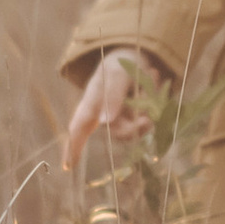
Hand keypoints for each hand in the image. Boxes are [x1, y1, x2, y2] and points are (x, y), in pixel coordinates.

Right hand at [61, 49, 157, 169]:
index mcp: (91, 103)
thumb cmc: (118, 65)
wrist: (134, 57)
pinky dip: (156, 102)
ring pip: (138, 128)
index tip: (68, 166)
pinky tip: (151, 81)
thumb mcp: (117, 74)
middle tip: (148, 118)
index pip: (78, 128)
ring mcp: (122, 119)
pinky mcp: (136, 119)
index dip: (72, 148)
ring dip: (149, 108)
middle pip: (120, 132)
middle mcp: (104, 115)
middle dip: (136, 127)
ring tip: (149, 78)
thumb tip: (104, 121)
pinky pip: (150, 120)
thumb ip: (112, 96)